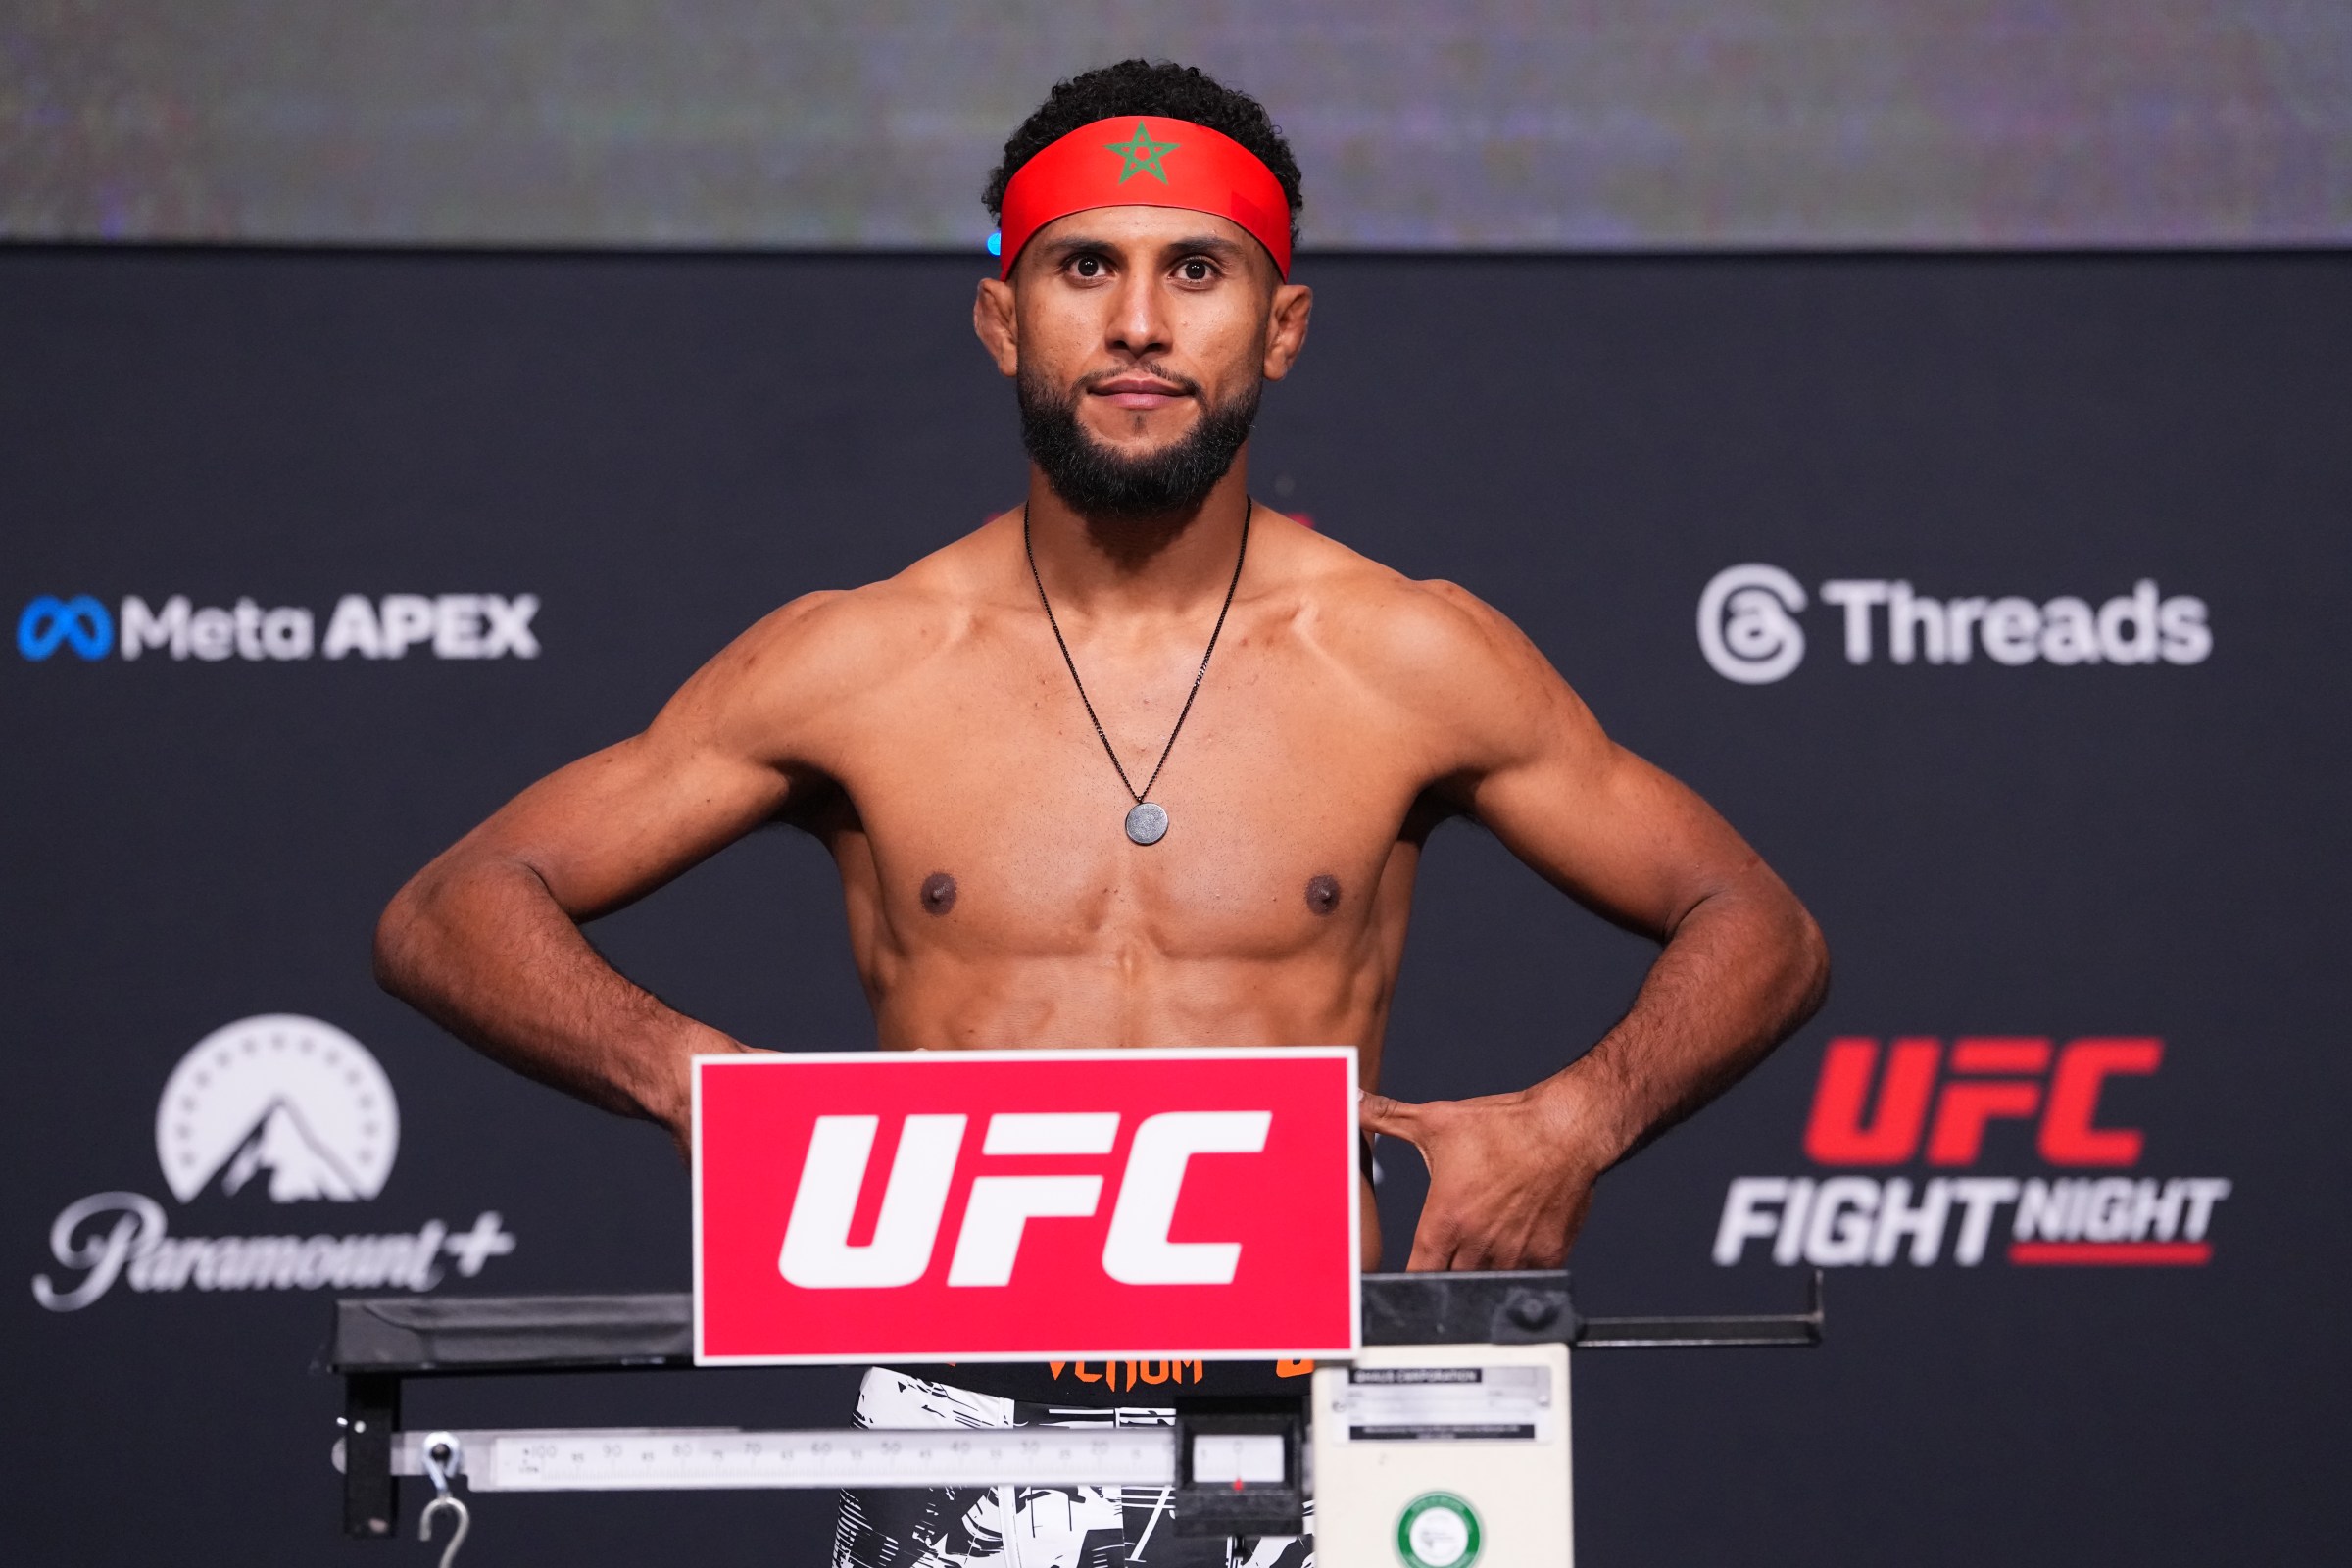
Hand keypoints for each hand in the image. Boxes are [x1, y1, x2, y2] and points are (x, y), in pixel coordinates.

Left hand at [1357, 1083, 1612, 1270]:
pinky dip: (1516, 1268)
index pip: (1416, 1273)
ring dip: (1479, 1273)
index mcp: (1446, 1219)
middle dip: (1444, 1274)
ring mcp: (1515, 1255)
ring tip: (1480, 1245)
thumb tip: (1354, 1102)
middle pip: (1450, 1284)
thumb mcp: (1436, 1121)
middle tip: (1447, 1253)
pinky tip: (1513, 1243)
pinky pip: (1526, 1279)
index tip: (1409, 1271)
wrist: (1566, 1129)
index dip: (1409, 1278)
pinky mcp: (1548, 1256)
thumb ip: (1388, 1117)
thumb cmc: (1504, 1127)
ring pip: (1487, 1286)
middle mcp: (1478, 1244)